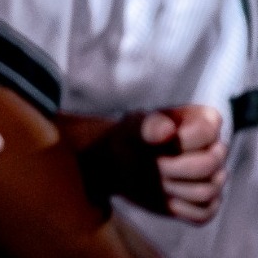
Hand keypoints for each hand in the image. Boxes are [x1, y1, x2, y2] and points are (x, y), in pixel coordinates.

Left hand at [104, 105, 227, 223]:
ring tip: (154, 178)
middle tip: (151, 164)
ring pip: (207, 191)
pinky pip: (203, 213)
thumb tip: (167, 131)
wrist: (119, 163)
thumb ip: (149, 124)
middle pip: (210, 165)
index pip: (208, 132)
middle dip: (173, 167)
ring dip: (173, 187)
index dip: (180, 141)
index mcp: (205, 121)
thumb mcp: (134, 126)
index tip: (155, 143)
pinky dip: (177, 207)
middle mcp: (216, 149)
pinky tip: (162, 196)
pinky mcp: (206, 204)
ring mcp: (214, 178)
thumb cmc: (130, 138)